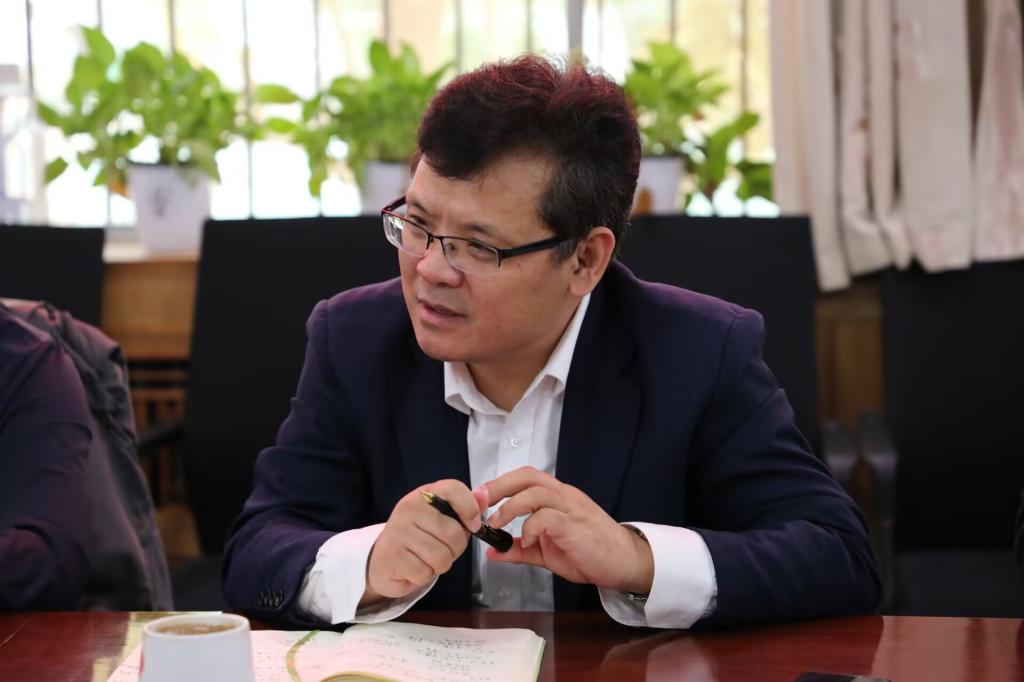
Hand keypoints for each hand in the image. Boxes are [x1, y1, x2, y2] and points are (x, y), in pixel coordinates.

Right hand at [363, 480, 486, 603]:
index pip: (454, 489)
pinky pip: (425, 573)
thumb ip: (465, 507)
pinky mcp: (392, 556)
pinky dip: (425, 576)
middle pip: (454, 534)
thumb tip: (484, 497)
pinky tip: (415, 567)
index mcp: (424, 494)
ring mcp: (398, 531)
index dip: (470, 509)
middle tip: (442, 548)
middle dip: (456, 549)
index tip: (473, 525)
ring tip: (428, 558)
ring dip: (441, 564)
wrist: (382, 559)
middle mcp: (409, 507)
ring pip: (441, 557)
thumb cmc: (419, 536)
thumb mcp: (441, 517)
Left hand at [483, 467, 653, 593]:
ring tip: (497, 525)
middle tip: (479, 503)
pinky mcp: (576, 525)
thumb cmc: (587, 553)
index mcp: (556, 497)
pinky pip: (547, 517)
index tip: (478, 497)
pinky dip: (531, 528)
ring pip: (535, 492)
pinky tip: (528, 541)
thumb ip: (520, 549)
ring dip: (510, 507)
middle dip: (498, 486)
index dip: (499, 483)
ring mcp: (571, 508)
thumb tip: (492, 552)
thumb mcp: (546, 552)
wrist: (623, 562)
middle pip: (527, 476)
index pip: (525, 477)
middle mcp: (563, 496)